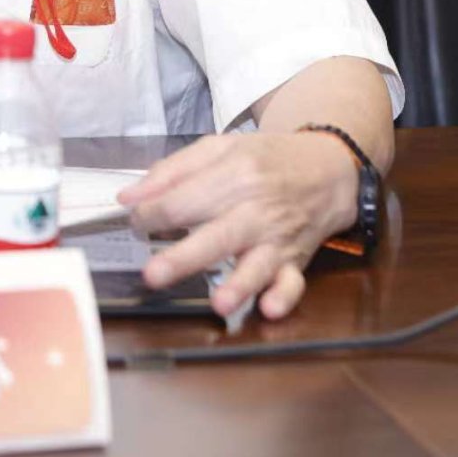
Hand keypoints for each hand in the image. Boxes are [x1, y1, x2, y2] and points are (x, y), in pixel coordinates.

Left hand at [116, 132, 356, 318]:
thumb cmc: (265, 158)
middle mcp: (256, 209)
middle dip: (185, 257)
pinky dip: (283, 297)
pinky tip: (269, 308)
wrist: (328, 168)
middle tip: (153, 275)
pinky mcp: (296, 260)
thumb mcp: (218, 148)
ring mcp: (277, 238)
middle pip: (217, 235)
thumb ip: (171, 171)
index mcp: (234, 175)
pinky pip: (292, 283)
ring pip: (257, 265)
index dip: (152, 214)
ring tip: (219, 304)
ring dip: (239, 285)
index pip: (184, 200)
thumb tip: (128, 198)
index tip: (135, 221)